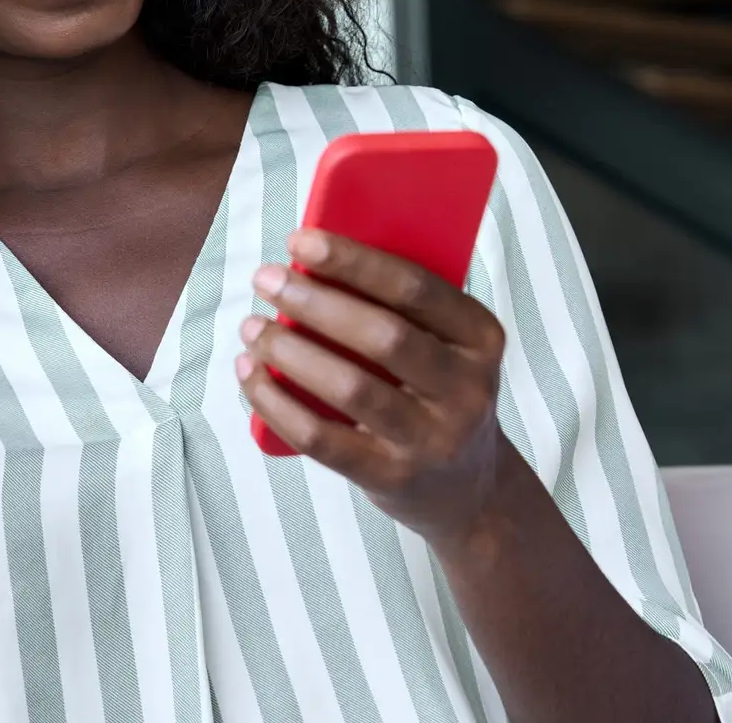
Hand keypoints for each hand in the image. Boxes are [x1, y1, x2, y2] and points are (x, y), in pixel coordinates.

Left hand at [237, 228, 506, 543]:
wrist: (469, 489)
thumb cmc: (437, 393)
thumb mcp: (446, 346)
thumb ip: (401, 308)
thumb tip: (311, 261)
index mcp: (480, 338)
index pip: (415, 287)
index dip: (353, 260)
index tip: (299, 241)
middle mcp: (466, 389)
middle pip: (382, 335)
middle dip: (314, 301)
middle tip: (265, 279)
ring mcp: (431, 439)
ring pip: (350, 388)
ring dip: (289, 350)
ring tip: (252, 327)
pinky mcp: (392, 478)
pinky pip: (322, 439)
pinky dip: (276, 403)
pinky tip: (251, 375)